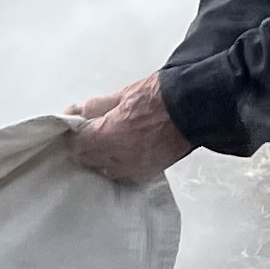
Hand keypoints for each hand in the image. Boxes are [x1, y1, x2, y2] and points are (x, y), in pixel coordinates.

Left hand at [65, 74, 194, 183]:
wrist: (196, 107)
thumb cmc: (163, 97)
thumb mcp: (124, 95)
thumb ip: (96, 106)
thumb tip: (77, 111)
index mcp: (109, 135)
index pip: (77, 144)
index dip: (73, 136)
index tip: (73, 129)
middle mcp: (119, 158)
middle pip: (89, 160)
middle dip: (86, 147)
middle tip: (89, 134)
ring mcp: (134, 168)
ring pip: (105, 169)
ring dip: (102, 158)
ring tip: (108, 143)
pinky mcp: (148, 173)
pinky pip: (125, 174)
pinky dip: (120, 165)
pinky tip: (124, 152)